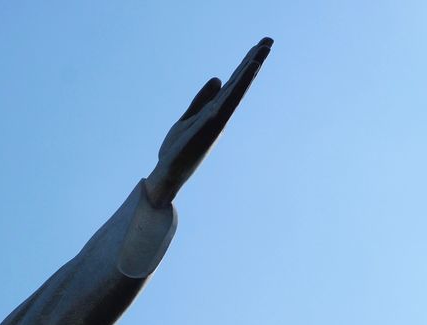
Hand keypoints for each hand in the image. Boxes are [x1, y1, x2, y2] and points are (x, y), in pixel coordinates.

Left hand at [144, 37, 272, 206]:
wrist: (167, 174)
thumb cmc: (177, 149)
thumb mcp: (188, 118)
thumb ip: (202, 99)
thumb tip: (218, 78)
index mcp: (215, 111)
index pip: (232, 84)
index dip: (245, 65)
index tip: (258, 46)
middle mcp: (220, 114)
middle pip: (239, 84)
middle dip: (253, 62)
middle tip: (269, 40)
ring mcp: (216, 120)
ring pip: (236, 92)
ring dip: (248, 71)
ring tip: (261, 52)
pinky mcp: (209, 127)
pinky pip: (224, 105)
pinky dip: (235, 90)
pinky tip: (240, 76)